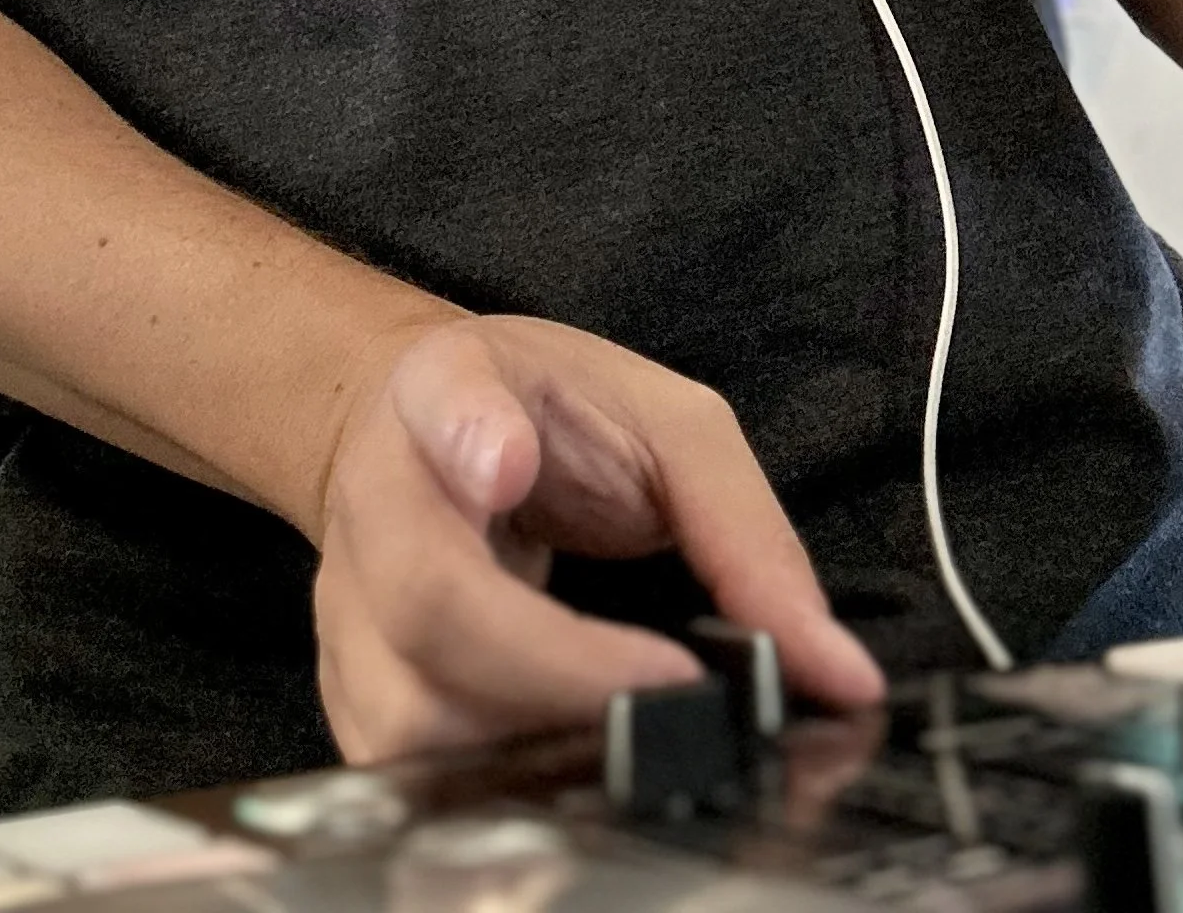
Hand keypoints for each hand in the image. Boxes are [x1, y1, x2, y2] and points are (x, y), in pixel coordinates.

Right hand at [310, 313, 882, 761]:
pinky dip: (483, 792)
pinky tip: (560, 782)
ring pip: (401, 713)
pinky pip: (398, 768)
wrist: (413, 431)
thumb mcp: (663, 423)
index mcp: (448, 389)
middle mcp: (377, 497)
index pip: (445, 403)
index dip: (471, 437)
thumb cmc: (544, 418)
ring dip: (520, 748)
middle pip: (425, 598)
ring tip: (625, 748)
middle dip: (551, 669)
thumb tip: (836, 671)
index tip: (511, 468)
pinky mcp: (348, 690)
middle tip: (670, 694)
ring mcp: (346, 604)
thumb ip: (743, 533)